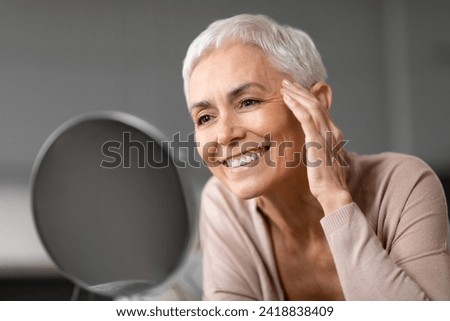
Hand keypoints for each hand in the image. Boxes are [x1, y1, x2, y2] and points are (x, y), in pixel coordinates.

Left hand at [280, 79, 351, 213]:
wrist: (333, 193)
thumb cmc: (325, 180)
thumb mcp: (321, 159)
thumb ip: (316, 147)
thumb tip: (307, 143)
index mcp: (334, 134)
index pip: (321, 109)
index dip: (307, 98)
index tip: (295, 90)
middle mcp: (333, 131)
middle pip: (316, 103)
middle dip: (301, 91)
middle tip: (287, 82)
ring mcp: (326, 135)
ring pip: (312, 107)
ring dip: (297, 95)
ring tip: (285, 87)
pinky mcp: (318, 141)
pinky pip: (307, 118)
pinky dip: (297, 106)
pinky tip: (287, 99)